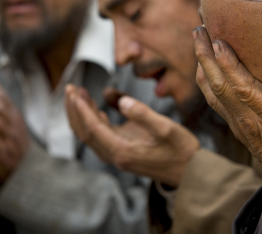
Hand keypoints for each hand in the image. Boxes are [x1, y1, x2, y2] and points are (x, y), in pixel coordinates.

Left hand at [65, 84, 199, 186]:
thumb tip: (116, 97)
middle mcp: (115, 156)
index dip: (82, 108)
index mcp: (123, 151)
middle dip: (75, 109)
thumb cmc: (181, 150)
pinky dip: (94, 120)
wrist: (191, 173)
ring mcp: (118, 155)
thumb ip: (141, 113)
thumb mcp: (165, 127)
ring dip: (82, 114)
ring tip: (78, 93)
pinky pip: (102, 135)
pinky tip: (97, 107)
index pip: (93, 127)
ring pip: (90, 134)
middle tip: (70, 88)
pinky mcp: (123, 152)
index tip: (75, 91)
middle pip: (85, 132)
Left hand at [193, 26, 261, 190]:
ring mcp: (237, 122)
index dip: (229, 65)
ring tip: (198, 37)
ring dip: (202, 63)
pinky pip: (213, 98)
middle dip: (206, 56)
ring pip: (212, 90)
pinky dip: (205, 78)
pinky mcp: (234, 123)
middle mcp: (247, 119)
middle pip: (220, 85)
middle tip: (199, 29)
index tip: (219, 42)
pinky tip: (203, 62)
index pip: (243, 89)